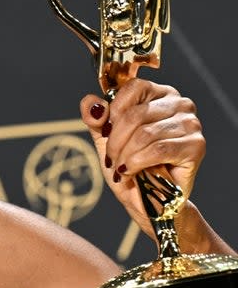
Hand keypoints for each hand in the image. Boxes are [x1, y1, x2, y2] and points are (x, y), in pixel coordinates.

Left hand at [80, 79, 204, 235]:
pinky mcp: (196, 145)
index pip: (132, 88)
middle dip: (115, 142)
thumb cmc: (128, 165)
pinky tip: (131, 171)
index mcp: (158, 94)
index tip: (106, 133)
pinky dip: (137, 163)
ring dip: (125, 156)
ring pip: (144, 134)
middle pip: (135, 114)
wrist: (145, 199)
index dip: (113, 113)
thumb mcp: (105, 138)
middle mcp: (179, 103)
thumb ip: (96, 118)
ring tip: (122, 168)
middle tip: (111, 159)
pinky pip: (158, 150)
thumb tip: (93, 104)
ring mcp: (190, 123)